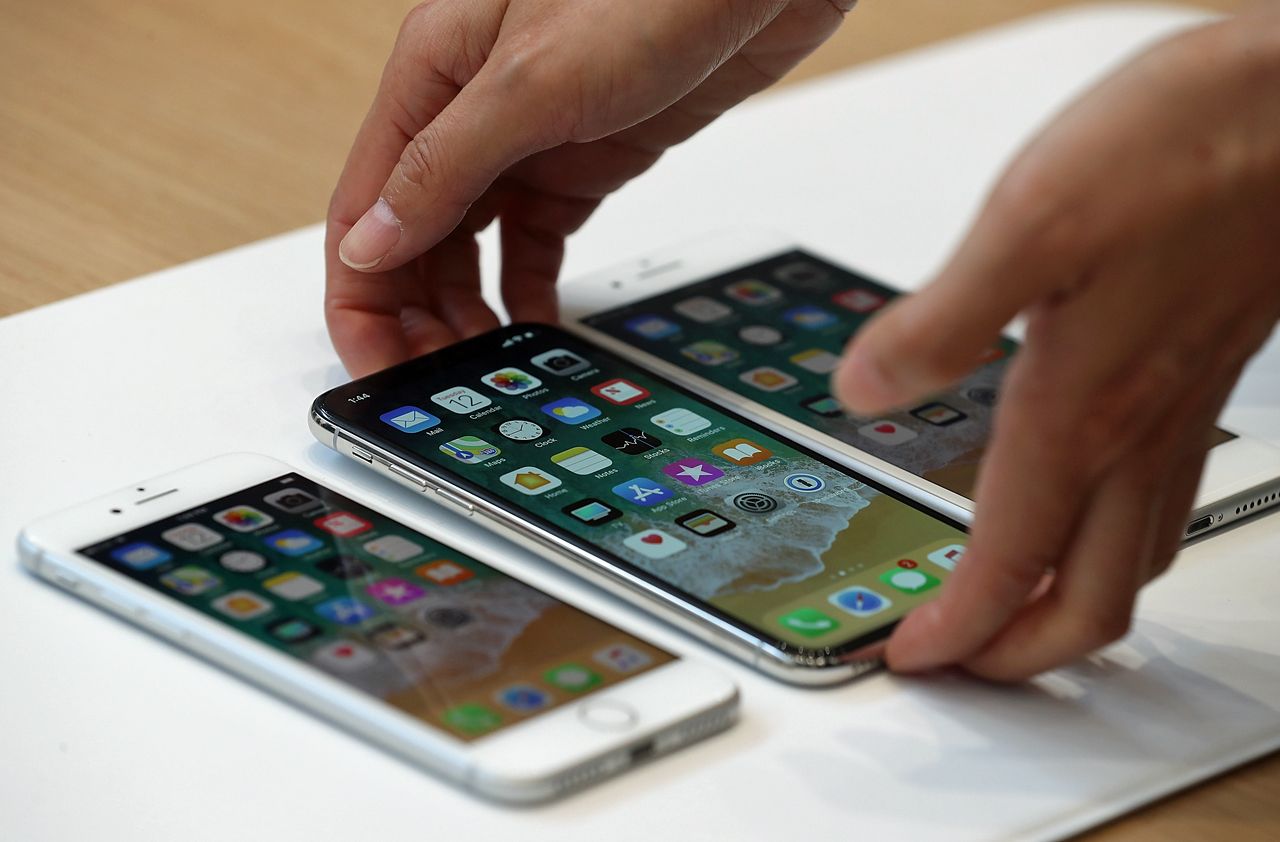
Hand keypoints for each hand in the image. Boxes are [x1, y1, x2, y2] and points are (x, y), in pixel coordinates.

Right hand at [326, 0, 852, 375]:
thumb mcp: (533, 82)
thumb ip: (446, 165)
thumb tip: (370, 243)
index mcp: (431, 78)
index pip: (364, 207)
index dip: (360, 296)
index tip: (374, 366)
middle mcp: (471, 112)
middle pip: (412, 235)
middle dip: (414, 316)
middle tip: (434, 387)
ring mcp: (530, 138)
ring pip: (472, 244)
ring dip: (468, 309)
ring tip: (482, 368)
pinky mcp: (588, 158)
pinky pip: (538, 238)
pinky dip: (530, 287)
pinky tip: (533, 328)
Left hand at [835, 12, 1279, 680]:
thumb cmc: (1191, 145)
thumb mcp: (1031, 221)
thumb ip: (941, 321)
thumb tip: (864, 389)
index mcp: (1082, 407)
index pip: (1011, 563)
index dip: (957, 630)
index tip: (911, 658)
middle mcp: (1138, 427)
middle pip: (1091, 598)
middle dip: (1020, 652)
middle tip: (963, 663)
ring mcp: (1180, 407)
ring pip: (1135, 557)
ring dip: (1070, 605)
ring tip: (1013, 610)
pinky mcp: (1202, 369)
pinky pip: (1160, 498)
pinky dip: (1112, 538)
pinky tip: (1081, 503)